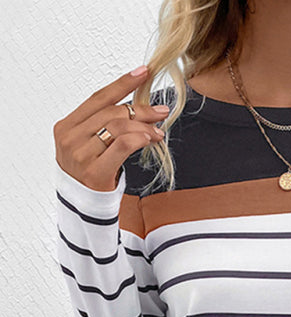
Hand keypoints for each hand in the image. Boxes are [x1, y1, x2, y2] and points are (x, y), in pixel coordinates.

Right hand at [53, 65, 168, 191]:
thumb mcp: (90, 145)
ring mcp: (81, 155)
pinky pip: (122, 145)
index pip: (98, 98)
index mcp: (66, 126)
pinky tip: (150, 140)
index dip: (122, 83)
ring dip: (143, 126)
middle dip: (141, 109)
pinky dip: (139, 138)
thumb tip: (139, 108)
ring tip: (158, 132)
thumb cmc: (89, 174)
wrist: (83, 207)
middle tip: (161, 111)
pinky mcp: (95, 172)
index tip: (143, 72)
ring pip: (118, 127)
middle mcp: (70, 139)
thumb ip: (104, 126)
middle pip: (111, 112)